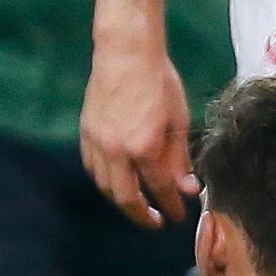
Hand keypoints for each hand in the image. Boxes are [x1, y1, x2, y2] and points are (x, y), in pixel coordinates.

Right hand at [79, 33, 194, 228]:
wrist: (125, 53)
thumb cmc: (158, 81)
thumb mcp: (178, 119)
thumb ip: (180, 158)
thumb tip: (188, 189)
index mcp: (145, 147)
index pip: (160, 189)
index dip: (171, 206)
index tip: (178, 216)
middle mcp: (117, 150)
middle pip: (126, 197)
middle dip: (142, 215)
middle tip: (156, 221)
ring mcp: (98, 142)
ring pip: (106, 186)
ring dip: (122, 201)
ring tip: (137, 204)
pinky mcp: (87, 133)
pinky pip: (93, 168)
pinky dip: (105, 181)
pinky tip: (117, 181)